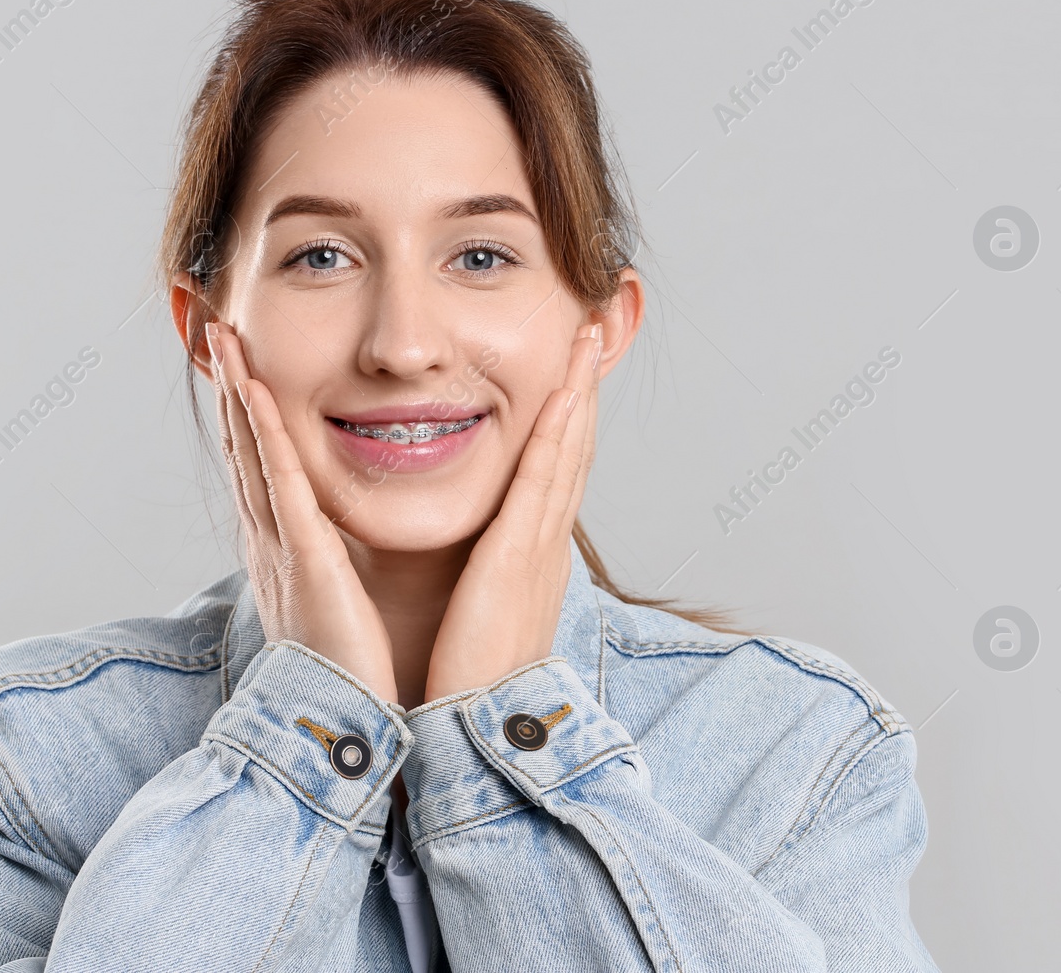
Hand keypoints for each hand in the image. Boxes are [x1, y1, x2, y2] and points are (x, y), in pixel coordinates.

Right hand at [205, 321, 398, 702]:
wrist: (335, 730)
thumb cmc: (346, 678)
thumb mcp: (333, 612)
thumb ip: (329, 578)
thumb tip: (335, 561)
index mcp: (284, 554)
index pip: (261, 471)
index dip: (246, 419)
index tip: (242, 372)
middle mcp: (271, 544)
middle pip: (243, 451)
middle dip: (231, 392)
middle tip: (218, 336)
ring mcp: (281, 548)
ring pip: (252, 454)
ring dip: (238, 394)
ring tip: (226, 342)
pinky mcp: (303, 558)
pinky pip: (280, 483)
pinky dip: (264, 434)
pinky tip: (256, 392)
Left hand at [423, 322, 601, 700]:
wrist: (478, 730)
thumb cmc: (471, 677)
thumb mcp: (483, 611)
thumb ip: (484, 575)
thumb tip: (480, 555)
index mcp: (532, 555)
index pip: (555, 470)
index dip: (566, 417)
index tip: (569, 370)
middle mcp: (545, 544)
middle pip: (572, 449)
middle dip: (581, 387)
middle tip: (589, 331)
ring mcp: (539, 548)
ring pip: (566, 453)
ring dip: (577, 392)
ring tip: (583, 338)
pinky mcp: (518, 558)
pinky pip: (541, 483)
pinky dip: (556, 434)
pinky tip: (563, 394)